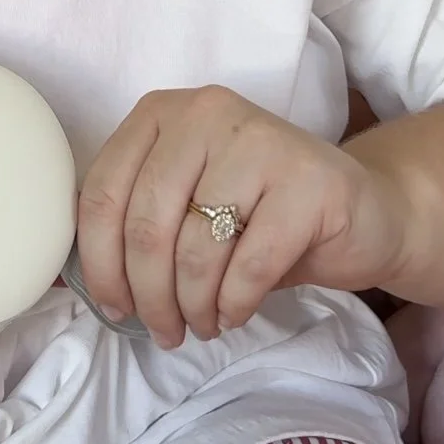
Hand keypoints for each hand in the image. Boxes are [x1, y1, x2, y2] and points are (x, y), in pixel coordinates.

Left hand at [74, 85, 410, 349]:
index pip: (104, 193)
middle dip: (149, 296)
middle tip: (164, 331)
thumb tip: (80, 283)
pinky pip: (248, 266)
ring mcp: (261, 142)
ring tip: (202, 324)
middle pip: (147, 226)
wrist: (363, 209)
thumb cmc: (260, 213)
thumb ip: (138, 221)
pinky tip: (235, 313)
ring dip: (192, 307)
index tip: (113, 308)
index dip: (100, 263)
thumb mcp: (188, 201)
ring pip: (196, 250)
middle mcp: (207, 114)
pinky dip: (234, 304)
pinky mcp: (309, 183)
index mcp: (162, 112)